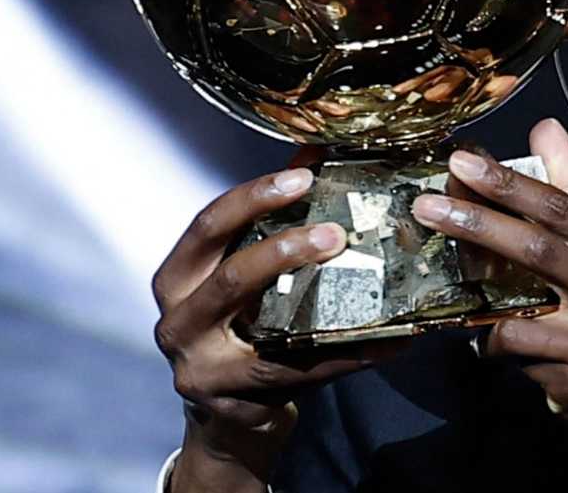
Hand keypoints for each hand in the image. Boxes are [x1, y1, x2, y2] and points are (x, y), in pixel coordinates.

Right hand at [151, 153, 407, 490]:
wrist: (228, 417)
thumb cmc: (239, 327)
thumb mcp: (240, 271)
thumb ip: (268, 216)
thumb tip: (315, 151)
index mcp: (177, 278)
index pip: (206, 226)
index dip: (252, 197)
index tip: (302, 175)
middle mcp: (178, 322)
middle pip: (230, 276)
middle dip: (285, 249)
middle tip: (336, 231)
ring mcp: (204, 368)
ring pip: (266, 329)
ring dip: (318, 298)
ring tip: (366, 280)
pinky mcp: (239, 401)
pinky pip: (304, 372)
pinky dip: (350, 353)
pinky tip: (390, 339)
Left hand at [412, 119, 567, 451]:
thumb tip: (545, 129)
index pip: (566, 208)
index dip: (510, 183)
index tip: (463, 162)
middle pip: (539, 250)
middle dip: (477, 224)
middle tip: (427, 207)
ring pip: (521, 311)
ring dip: (475, 295)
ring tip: (440, 278)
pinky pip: (519, 357)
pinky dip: (492, 345)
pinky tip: (481, 340)